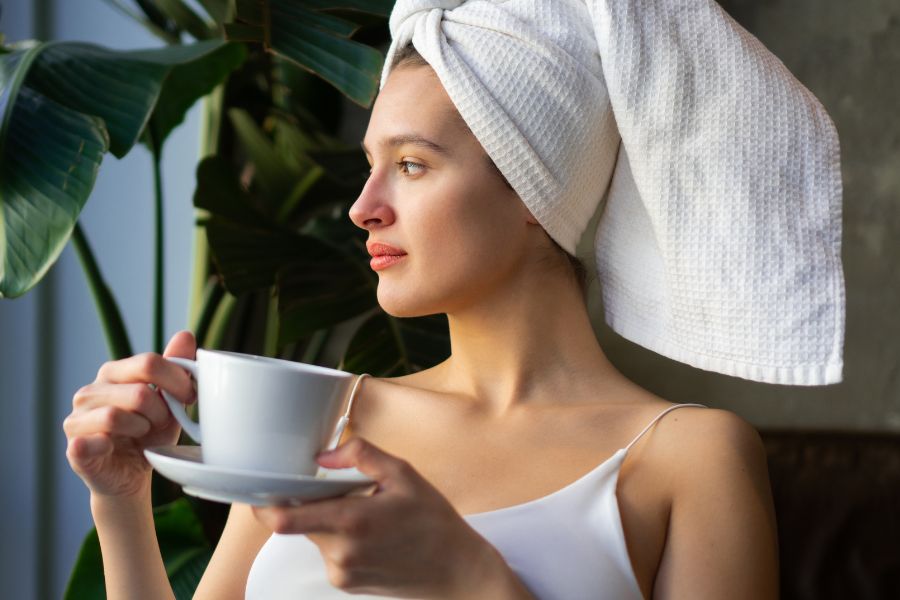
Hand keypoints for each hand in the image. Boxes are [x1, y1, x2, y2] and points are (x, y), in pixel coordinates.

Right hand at [63, 331, 196, 498]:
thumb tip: (186, 334)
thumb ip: (175, 368)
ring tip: (142, 435)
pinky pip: (93, 441)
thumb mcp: (170, 400)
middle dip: (161, 412)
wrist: (132, 475)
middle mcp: (90, 391)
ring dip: (141, 429)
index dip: (177, 381)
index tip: (190, 397)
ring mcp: (77, 418)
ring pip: (117, 416)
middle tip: (162, 422)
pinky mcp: (74, 446)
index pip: (148, 363)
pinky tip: (116, 447)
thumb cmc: (150, 433)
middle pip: (138, 392)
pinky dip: (112, 445)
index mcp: (113, 373)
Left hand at [251, 438, 521, 598]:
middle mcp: (339, 552)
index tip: (262, 486)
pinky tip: (372, 534)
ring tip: (368, 513)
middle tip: (341, 489)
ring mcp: (340, 572)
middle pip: (298, 522)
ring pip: (314, 535)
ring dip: (328, 520)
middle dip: (310, 502)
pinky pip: (328, 551)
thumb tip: (323, 456)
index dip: (262, 504)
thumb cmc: (434, 522)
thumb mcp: (405, 475)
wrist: (455, 572)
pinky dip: (340, 537)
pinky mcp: (344, 583)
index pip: (283, 519)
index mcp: (351, 522)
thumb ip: (361, 455)